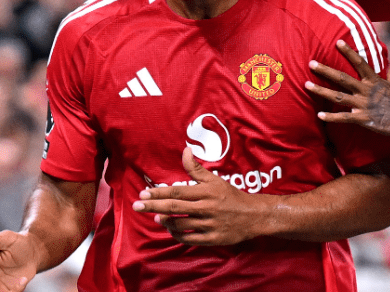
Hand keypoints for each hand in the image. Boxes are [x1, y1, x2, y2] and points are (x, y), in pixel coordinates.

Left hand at [133, 147, 265, 245]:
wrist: (253, 216)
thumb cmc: (231, 196)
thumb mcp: (215, 180)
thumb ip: (196, 168)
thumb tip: (185, 151)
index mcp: (206, 192)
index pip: (177, 191)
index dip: (159, 192)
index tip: (143, 193)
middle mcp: (206, 208)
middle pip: (173, 207)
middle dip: (152, 206)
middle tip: (136, 206)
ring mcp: (208, 224)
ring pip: (179, 224)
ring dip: (164, 221)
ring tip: (156, 217)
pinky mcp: (211, 239)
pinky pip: (188, 238)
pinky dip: (177, 234)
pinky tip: (171, 229)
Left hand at [306, 40, 389, 138]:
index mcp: (374, 81)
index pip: (359, 62)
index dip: (348, 51)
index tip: (337, 41)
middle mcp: (366, 91)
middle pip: (342, 78)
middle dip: (325, 70)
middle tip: (311, 63)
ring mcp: (364, 105)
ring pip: (338, 97)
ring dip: (321, 91)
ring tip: (306, 85)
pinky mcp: (363, 119)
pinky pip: (344, 118)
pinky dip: (330, 117)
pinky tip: (319, 115)